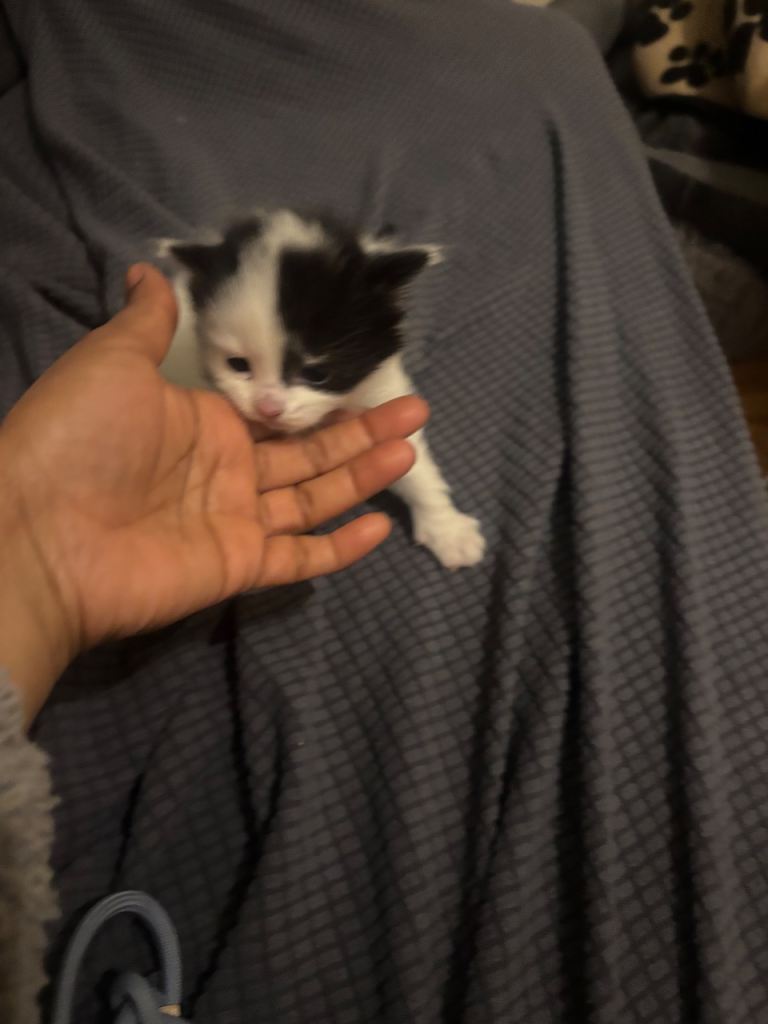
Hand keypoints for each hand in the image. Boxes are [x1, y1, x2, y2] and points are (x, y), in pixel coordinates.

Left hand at [0, 264, 427, 722]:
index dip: (323, 399)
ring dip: (363, 475)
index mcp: (204, 425)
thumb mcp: (111, 361)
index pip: (279, 413)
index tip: (369, 379)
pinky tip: (380, 524)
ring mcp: (236, 522)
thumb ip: (147, 323)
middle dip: (363, 432)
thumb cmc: (77, 439)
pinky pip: (299, 557)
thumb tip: (148, 269)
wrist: (36, 532)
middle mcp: (228, 473)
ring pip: (315, 498)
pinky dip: (340, 548)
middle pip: (310, 453)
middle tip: (417, 411)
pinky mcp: (238, 566)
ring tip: (411, 448)